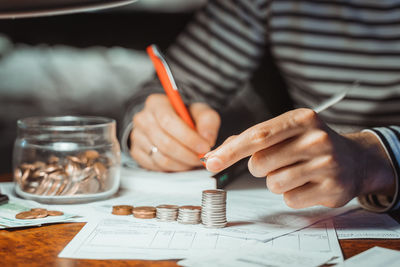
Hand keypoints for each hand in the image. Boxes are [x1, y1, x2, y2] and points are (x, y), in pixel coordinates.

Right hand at [130, 94, 219, 171]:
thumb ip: (208, 121)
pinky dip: (173, 169)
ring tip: (194, 161)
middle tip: (202, 158)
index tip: (204, 147)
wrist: (172, 124)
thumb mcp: (201, 112)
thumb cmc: (187, 117)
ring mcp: (137, 137)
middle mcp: (142, 119)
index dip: (188, 137)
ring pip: (161, 158)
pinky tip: (183, 163)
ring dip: (182, 164)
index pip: (168, 121)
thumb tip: (207, 139)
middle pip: (164, 142)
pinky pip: (156, 167)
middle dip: (187, 154)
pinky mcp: (137, 152)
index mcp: (156, 103)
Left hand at [205, 108, 394, 208]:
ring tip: (295, 171)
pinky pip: (289, 199)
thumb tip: (214, 154)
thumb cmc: (310, 143)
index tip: (210, 162)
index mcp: (301, 119)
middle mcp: (316, 139)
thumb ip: (252, 139)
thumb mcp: (286, 131)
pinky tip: (307, 184)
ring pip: (273, 183)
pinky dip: (291, 194)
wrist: (355, 159)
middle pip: (260, 163)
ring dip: (276, 181)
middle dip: (259, 167)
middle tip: (277, 161)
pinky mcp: (332, 189)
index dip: (230, 151)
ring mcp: (327, 164)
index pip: (257, 135)